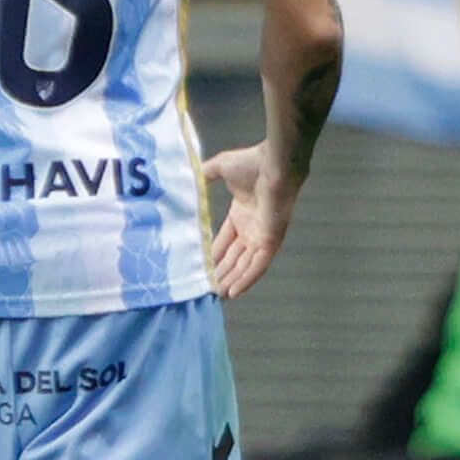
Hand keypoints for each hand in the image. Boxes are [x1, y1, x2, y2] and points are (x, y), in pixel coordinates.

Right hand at [203, 143, 300, 297]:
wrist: (274, 164)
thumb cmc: (252, 164)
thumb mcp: (220, 168)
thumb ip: (204, 175)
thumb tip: (185, 178)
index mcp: (242, 214)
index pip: (224, 241)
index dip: (213, 255)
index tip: (198, 267)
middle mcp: (252, 228)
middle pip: (234, 257)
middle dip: (221, 272)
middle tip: (205, 288)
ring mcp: (262, 236)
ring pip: (245, 265)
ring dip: (232, 280)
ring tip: (217, 296)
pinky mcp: (271, 241)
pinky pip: (258, 265)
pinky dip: (247, 279)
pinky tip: (234, 291)